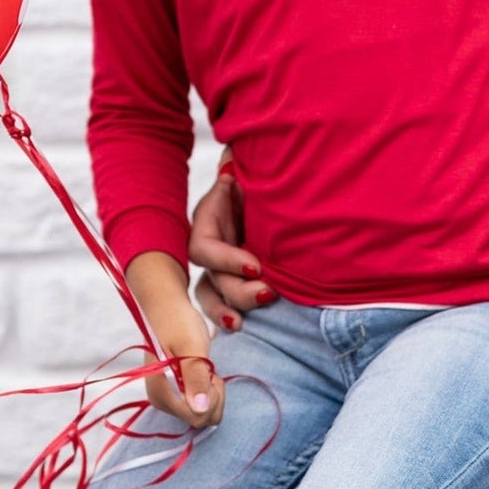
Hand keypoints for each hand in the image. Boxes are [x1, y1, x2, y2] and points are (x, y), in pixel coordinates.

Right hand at [126, 251, 226, 429]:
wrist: (169, 309)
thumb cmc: (179, 323)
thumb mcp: (192, 347)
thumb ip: (195, 378)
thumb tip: (200, 410)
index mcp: (161, 393)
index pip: (197, 416)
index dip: (211, 398)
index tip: (210, 373)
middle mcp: (162, 401)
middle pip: (201, 419)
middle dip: (213, 396)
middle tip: (208, 368)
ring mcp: (169, 399)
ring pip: (203, 413)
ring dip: (212, 393)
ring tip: (205, 368)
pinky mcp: (176, 394)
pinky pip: (201, 405)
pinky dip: (209, 391)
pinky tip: (203, 372)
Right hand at [189, 153, 273, 329]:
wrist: (284, 184)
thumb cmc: (267, 174)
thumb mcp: (253, 170)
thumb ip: (239, 169)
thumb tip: (231, 162)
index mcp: (211, 220)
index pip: (204, 247)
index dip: (226, 259)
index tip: (257, 265)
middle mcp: (213, 246)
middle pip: (212, 279)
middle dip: (238, 290)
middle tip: (270, 292)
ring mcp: (222, 267)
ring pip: (214, 296)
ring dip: (229, 309)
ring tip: (246, 319)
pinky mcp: (237, 280)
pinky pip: (225, 304)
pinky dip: (229, 316)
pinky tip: (241, 325)